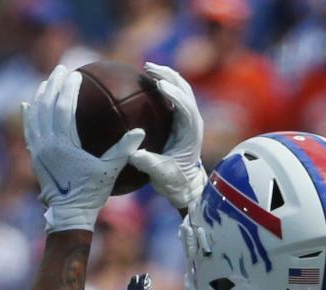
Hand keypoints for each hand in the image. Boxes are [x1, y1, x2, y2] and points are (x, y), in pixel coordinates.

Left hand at [23, 65, 144, 232]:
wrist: (68, 214)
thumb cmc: (91, 193)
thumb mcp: (109, 171)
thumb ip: (123, 150)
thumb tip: (140, 132)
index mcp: (64, 144)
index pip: (64, 108)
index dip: (69, 89)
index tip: (76, 75)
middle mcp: (47, 144)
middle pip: (47, 106)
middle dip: (54, 84)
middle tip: (61, 69)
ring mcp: (38, 150)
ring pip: (36, 115)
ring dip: (41, 95)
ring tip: (47, 81)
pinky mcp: (34, 157)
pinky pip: (29, 130)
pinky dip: (28, 115)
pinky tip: (27, 104)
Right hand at [128, 62, 206, 210]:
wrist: (184, 185)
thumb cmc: (173, 181)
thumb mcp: (160, 175)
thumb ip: (148, 163)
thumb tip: (132, 153)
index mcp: (191, 132)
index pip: (185, 107)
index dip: (174, 94)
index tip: (159, 85)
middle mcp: (193, 121)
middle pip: (184, 90)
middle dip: (168, 76)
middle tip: (148, 67)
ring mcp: (189, 118)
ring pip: (181, 88)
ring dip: (167, 76)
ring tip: (148, 68)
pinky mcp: (182, 118)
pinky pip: (175, 95)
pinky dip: (165, 84)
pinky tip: (150, 79)